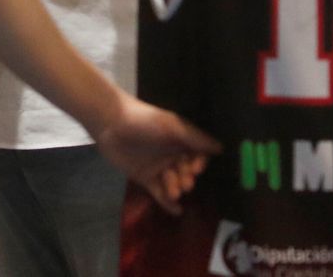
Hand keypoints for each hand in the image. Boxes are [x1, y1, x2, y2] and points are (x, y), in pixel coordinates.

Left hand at [93, 95, 220, 214]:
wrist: (111, 125)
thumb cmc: (145, 121)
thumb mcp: (173, 126)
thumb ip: (195, 138)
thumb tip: (221, 148)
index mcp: (181, 140)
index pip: (199, 155)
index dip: (200, 163)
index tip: (197, 169)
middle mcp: (172, 154)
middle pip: (187, 171)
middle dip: (187, 177)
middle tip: (185, 182)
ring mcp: (159, 167)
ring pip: (174, 183)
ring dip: (177, 189)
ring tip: (174, 191)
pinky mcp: (145, 178)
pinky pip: (160, 193)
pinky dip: (168, 202)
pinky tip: (176, 210)